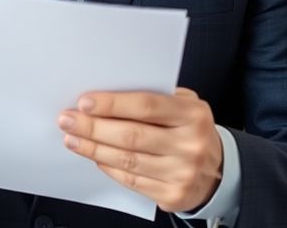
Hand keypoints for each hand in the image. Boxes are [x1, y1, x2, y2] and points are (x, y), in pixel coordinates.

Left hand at [57, 88, 221, 213]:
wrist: (218, 171)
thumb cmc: (191, 131)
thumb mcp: (185, 106)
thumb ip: (154, 97)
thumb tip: (107, 92)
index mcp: (193, 115)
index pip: (146, 106)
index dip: (112, 104)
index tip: (84, 102)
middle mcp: (190, 144)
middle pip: (131, 135)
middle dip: (93, 127)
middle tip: (68, 119)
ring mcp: (182, 172)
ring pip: (127, 160)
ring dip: (93, 148)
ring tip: (73, 138)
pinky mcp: (173, 195)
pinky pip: (131, 181)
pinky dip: (107, 167)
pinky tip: (94, 156)